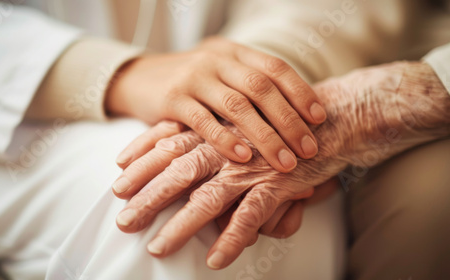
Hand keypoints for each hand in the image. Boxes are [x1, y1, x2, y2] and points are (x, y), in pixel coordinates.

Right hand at [106, 37, 325, 172]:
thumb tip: (292, 118)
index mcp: (233, 52)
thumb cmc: (189, 82)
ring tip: (285, 161)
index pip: (275, 67)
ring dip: (265, 136)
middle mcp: (216, 60)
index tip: (319, 118)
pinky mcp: (172, 99)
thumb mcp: (219, 74)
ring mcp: (193, 78)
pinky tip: (243, 157)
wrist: (137, 77)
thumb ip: (247, 87)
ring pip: (237, 105)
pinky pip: (204, 121)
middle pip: (262, 88)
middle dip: (289, 121)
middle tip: (309, 149)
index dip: (300, 92)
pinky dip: (225, 140)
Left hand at [114, 61, 449, 268]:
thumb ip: (216, 136)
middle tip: (122, 218)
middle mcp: (228, 146)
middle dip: (146, 195)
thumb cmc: (283, 122)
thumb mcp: (245, 122)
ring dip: (179, 225)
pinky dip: (232, 238)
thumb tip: (188, 151)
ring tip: (156, 247)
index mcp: (218, 127)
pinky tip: (216, 259)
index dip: (142, 155)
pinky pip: (249, 217)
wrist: (332, 118)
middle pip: (177, 171)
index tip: (117, 172)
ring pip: (206, 198)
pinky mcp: (276, 185)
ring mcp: (251, 166)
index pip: (169, 139)